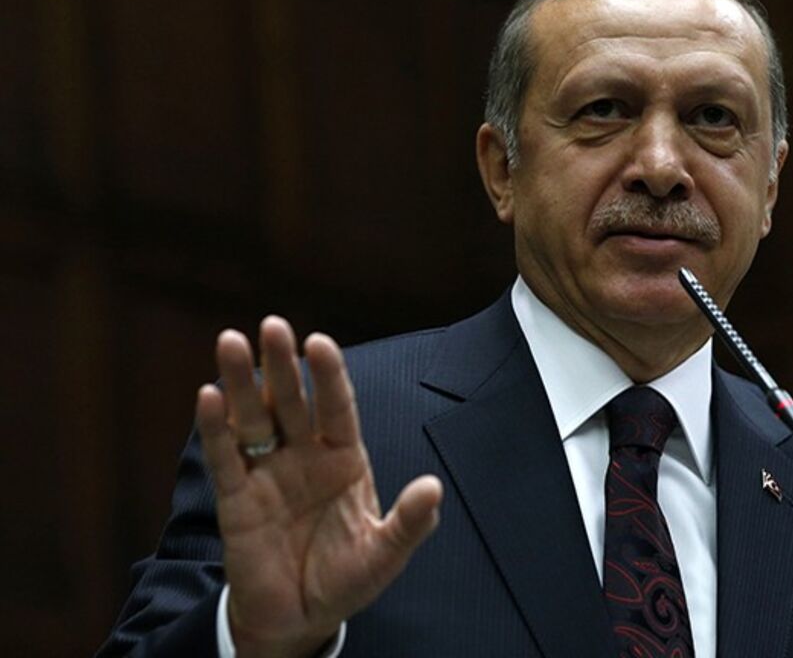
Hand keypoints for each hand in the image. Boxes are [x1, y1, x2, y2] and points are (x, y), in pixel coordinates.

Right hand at [195, 316, 442, 657]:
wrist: (300, 618)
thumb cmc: (346, 579)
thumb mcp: (385, 555)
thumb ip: (409, 523)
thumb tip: (433, 488)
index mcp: (344, 459)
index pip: (337, 407)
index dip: (328, 375)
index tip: (319, 342)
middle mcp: (304, 456)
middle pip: (292, 402)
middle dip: (283, 365)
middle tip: (273, 325)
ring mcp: (267, 474)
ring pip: (252, 419)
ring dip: (240, 382)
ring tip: (229, 341)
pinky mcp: (236, 500)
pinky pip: (225, 459)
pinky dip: (215, 429)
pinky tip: (207, 396)